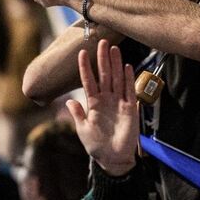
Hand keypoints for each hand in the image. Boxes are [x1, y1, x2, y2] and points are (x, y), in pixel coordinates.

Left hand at [65, 40, 137, 175]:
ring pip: (117, 79)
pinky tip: (126, 66)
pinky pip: (129, 91)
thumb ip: (77, 115)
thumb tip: (68, 101)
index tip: (81, 53)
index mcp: (93, 103)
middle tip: (101, 41)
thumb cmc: (96, 145)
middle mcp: (106, 99)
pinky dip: (128, 79)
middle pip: (104, 75)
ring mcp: (119, 102)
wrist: (113, 158)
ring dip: (115, 64)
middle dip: (102, 59)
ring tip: (113, 48)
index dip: (85, 67)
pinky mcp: (130, 108)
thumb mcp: (83, 130)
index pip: (88, 81)